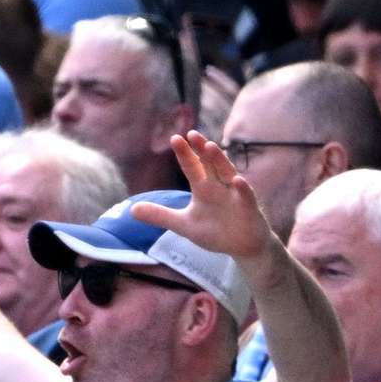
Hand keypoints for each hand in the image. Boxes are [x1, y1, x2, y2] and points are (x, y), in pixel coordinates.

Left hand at [129, 129, 271, 266]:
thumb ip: (160, 215)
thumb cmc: (215, 231)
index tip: (174, 138)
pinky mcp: (249, 208)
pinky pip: (246, 196)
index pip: (192, 166)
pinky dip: (242, 188)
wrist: (242, 247)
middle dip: (201, 150)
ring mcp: (235, 195)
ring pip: (227, 173)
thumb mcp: (183, 225)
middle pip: (210, 164)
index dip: (184, 154)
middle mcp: (219, 186)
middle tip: (191, 134)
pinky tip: (237, 180)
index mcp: (203, 187)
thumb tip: (131, 210)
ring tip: (210, 146)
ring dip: (220, 160)